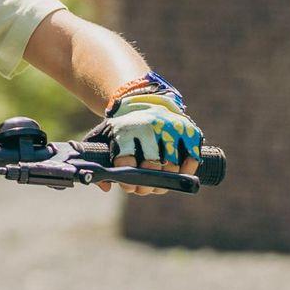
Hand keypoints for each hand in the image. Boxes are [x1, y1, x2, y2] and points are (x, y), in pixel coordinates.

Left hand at [101, 82, 201, 196]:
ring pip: (172, 165)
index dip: (128, 179)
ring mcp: (171, 127)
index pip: (127, 161)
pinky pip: (192, 157)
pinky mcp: (188, 130)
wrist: (142, 100)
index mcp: (126, 129)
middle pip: (152, 166)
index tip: (128, 185)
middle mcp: (150, 127)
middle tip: (144, 189)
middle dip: (147, 184)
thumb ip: (98, 160)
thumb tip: (106, 187)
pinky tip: (177, 175)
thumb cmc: (122, 127)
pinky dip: (186, 170)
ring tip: (158, 184)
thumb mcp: (103, 136)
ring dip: (166, 181)